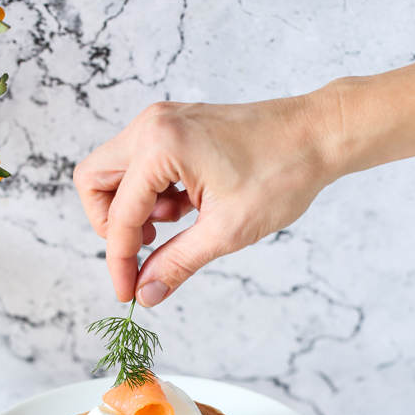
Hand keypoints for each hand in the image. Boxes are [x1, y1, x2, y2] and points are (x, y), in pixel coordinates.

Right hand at [73, 94, 341, 305]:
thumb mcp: (226, 230)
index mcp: (160, 145)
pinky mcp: (174, 126)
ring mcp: (162, 121)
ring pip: (115, 172)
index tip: (127, 291)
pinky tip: (189, 206)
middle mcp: (152, 125)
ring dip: (135, 207)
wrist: (319, 134)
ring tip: (180, 221)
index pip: (119, 216)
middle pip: (95, 180)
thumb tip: (146, 293)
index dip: (120, 261)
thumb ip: (177, 263)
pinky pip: (140, 164)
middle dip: (112, 224)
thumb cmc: (282, 173)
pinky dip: (153, 193)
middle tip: (148, 246)